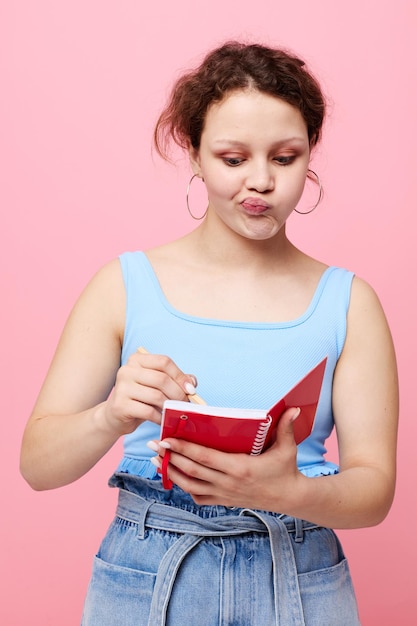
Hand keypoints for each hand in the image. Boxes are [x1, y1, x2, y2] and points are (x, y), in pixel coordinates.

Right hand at [102, 351, 197, 435]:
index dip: (180, 376)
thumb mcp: (157, 386)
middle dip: (178, 394)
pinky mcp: (120, 405)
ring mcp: (121, 387)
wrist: (115, 416)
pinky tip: (163, 421)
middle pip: (162, 379)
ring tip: (175, 413)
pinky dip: (160, 418)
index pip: (164, 362)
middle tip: (185, 405)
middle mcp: (127, 370)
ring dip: (170, 406)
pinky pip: (148, 412)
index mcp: (137, 359)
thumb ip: (176, 380)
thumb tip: (192, 383)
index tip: (191, 390)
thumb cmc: (141, 398)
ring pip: (156, 396)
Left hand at [149, 407, 302, 510]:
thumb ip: (286, 427)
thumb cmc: (286, 470)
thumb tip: (293, 408)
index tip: (167, 438)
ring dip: (171, 472)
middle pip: (191, 470)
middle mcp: (228, 483)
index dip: (184, 449)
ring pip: (190, 485)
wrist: (289, 497)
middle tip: (154, 444)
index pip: (204, 458)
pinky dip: (184, 487)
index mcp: (240, 468)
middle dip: (170, 457)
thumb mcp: (288, 448)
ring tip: (156, 459)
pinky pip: (198, 496)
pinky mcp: (223, 501)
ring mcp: (224, 494)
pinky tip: (174, 475)